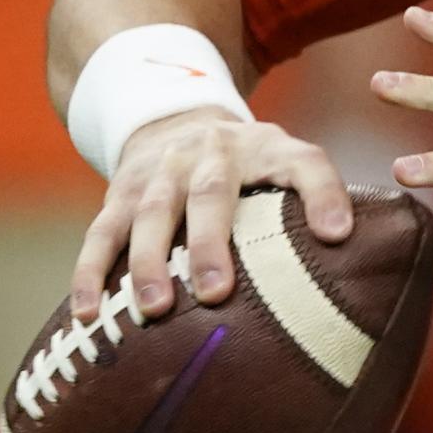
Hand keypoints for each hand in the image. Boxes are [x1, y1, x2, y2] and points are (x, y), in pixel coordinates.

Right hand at [69, 108, 355, 319]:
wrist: (175, 120)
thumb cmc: (248, 163)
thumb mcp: (287, 161)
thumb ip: (319, 194)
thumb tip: (344, 243)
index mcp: (263, 148)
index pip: (305, 163)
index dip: (323, 194)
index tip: (336, 235)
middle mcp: (207, 154)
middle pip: (209, 194)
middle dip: (209, 244)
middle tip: (215, 294)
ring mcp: (158, 173)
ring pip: (149, 214)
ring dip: (149, 262)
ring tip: (153, 310)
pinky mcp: (119, 195)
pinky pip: (100, 234)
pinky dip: (90, 273)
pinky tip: (88, 313)